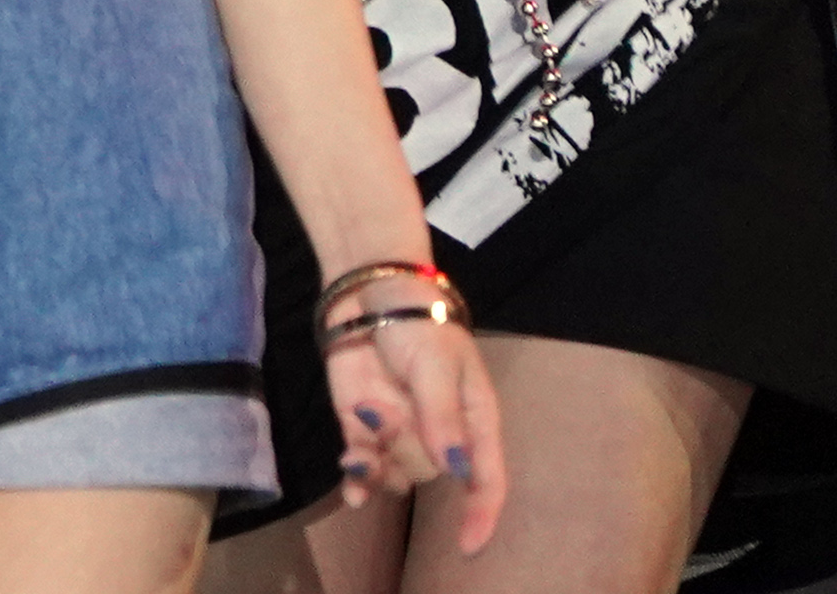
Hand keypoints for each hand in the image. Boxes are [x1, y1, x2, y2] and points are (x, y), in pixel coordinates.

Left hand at [330, 306, 506, 552]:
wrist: (368, 290)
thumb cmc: (417, 322)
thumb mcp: (437, 365)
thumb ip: (443, 417)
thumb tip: (455, 470)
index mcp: (473, 419)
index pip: (486, 477)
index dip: (481, 514)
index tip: (468, 545)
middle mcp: (438, 433)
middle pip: (430, 472)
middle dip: (407, 448)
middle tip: (386, 407)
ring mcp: (400, 431)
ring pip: (397, 474)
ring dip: (380, 457)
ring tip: (366, 412)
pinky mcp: (363, 426)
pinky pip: (365, 468)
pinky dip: (357, 478)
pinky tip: (350, 482)